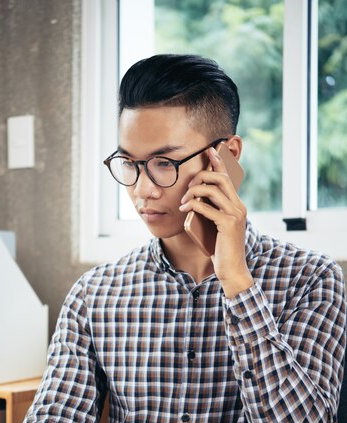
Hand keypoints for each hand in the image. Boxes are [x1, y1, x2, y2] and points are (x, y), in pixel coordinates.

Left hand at [180, 145, 253, 297]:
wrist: (232, 271)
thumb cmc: (221, 251)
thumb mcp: (215, 228)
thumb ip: (210, 214)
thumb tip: (195, 202)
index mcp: (237, 206)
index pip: (228, 178)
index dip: (219, 163)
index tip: (210, 151)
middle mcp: (239, 207)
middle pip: (220, 178)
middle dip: (201, 177)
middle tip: (187, 188)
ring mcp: (235, 214)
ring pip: (213, 189)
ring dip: (194, 191)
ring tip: (183, 201)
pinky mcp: (228, 223)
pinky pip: (207, 207)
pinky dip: (193, 205)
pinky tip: (184, 210)